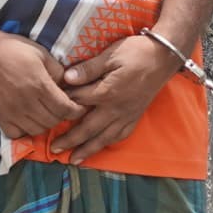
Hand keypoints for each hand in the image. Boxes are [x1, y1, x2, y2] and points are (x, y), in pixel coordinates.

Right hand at [0, 28, 84, 150]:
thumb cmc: (12, 48)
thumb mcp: (41, 54)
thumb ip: (58, 71)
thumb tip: (68, 86)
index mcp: (39, 86)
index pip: (65, 109)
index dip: (76, 111)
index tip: (79, 107)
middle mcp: (26, 103)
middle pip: (53, 122)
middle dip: (63, 116)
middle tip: (63, 108)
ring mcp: (11, 112)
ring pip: (37, 130)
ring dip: (46, 124)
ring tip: (46, 113)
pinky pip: (16, 134)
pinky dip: (25, 131)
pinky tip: (27, 120)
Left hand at [51, 31, 183, 160]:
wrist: (163, 57)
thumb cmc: (136, 52)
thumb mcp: (110, 54)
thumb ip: (88, 68)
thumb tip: (67, 78)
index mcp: (107, 92)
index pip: (78, 102)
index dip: (63, 105)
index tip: (49, 109)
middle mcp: (115, 108)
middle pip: (88, 128)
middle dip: (71, 140)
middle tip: (55, 149)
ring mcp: (126, 114)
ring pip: (104, 137)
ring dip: (88, 149)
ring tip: (74, 160)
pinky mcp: (135, 116)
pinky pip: (121, 135)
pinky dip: (109, 144)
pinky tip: (101, 147)